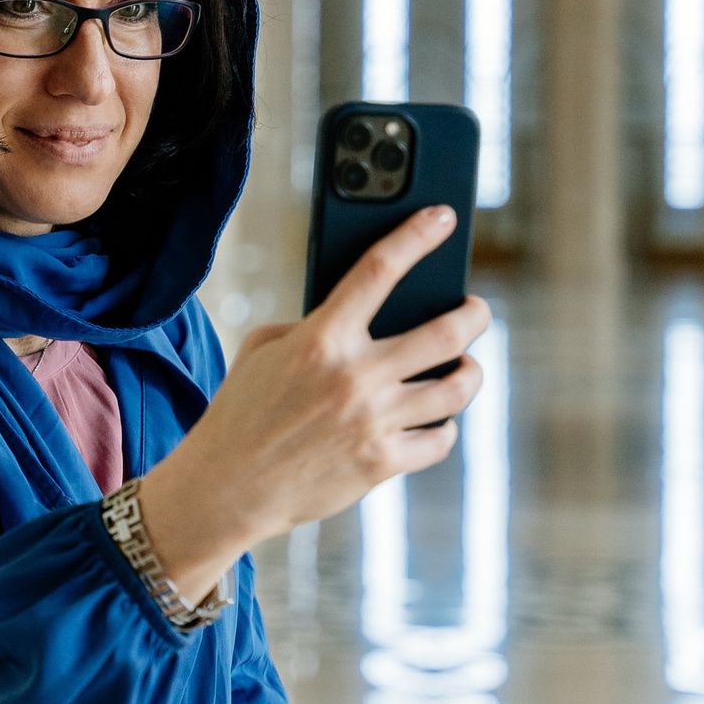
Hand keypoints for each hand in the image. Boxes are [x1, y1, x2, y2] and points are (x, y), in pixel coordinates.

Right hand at [138, 205, 489, 600]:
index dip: (416, 236)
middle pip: (446, 333)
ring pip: (457, 387)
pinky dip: (444, 427)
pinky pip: (440, 439)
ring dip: (470, 372)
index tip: (442, 216)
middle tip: (475, 310)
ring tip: (465, 366)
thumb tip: (363, 321)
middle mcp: (355, 376)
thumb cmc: (242, 412)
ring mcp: (373, 422)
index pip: (378, 270)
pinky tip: (436, 420)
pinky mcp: (382, 463)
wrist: (228, 487)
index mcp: (321, 339)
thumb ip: (312, 326)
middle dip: (474, 314)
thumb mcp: (263, 350)